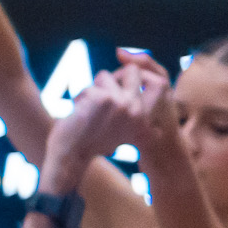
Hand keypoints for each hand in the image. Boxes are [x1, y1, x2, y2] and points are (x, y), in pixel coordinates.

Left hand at [40, 52, 171, 193]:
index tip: (116, 88)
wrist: (70, 158)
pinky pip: (88, 87)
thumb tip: (147, 85)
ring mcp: (122, 104)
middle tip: (99, 93)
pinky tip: (76, 115)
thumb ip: (135, 117)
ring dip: (92, 89)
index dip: (134, 78)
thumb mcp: (122, 132)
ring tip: (86, 110)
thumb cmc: (91, 144)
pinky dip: (78, 98)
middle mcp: (138, 111)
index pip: (156, 82)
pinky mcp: (104, 99)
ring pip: (105, 76)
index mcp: (146, 120)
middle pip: (133, 69)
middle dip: (114, 76)